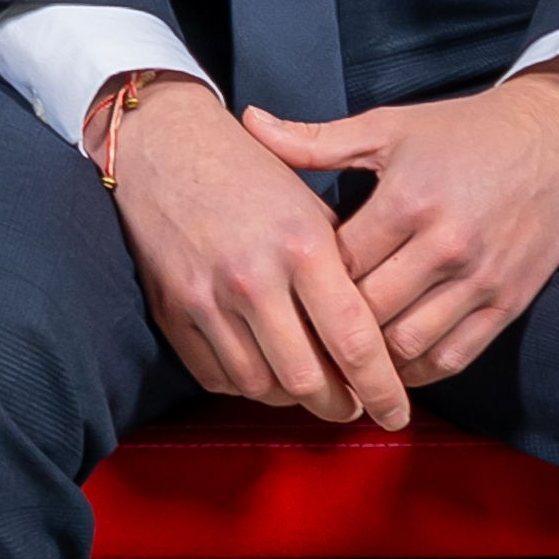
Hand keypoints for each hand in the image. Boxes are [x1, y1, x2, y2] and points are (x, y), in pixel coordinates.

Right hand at [103, 81, 409, 429]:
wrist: (163, 145)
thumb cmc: (249, 172)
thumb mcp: (309, 206)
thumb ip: (340, 270)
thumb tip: (369, 336)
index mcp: (302, 245)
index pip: (352, 339)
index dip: (381, 388)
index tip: (395, 412)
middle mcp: (254, 277)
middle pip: (306, 378)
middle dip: (337, 406)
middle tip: (351, 407)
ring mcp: (207, 298)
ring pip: (259, 385)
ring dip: (291, 399)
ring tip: (310, 390)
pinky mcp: (172, 310)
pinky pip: (216, 375)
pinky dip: (246, 385)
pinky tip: (264, 372)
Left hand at [254, 60, 558, 390]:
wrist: (556, 139)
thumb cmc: (464, 132)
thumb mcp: (388, 128)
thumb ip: (316, 140)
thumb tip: (249, 122)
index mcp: (408, 200)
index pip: (339, 265)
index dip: (306, 285)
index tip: (285, 293)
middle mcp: (446, 244)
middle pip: (369, 313)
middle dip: (332, 330)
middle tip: (302, 338)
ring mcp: (481, 279)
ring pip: (409, 345)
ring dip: (371, 360)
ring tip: (341, 358)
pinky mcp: (509, 302)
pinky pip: (455, 356)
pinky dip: (418, 371)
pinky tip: (392, 365)